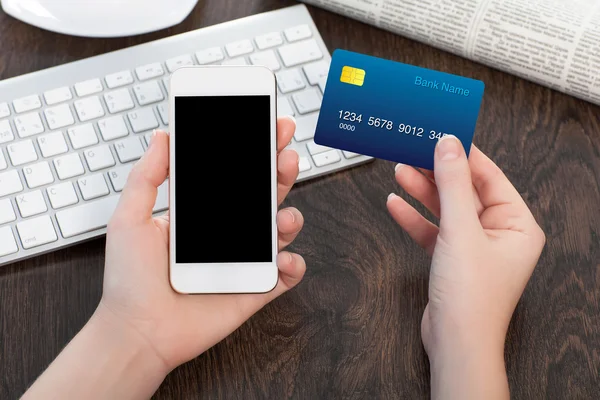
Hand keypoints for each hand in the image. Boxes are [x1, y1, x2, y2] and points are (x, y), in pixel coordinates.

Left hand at [97, 117, 304, 373]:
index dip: (254, 150)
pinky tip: (284, 261)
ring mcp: (243, 261)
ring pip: (281, 230)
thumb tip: (164, 135)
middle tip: (285, 155)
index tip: (267, 126)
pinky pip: (286, 275)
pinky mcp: (255, 289)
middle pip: (264, 195)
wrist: (138, 332)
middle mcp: (227, 233)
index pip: (234, 174)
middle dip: (281, 172)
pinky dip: (294, 265)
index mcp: (202, 213)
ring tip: (282, 218)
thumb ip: (147, 176)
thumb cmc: (129, 280)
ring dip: (291, 217)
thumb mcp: (129, 218)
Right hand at [387, 135, 544, 397]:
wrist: (454, 343)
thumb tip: (448, 145)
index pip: (489, 177)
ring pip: (446, 209)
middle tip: (414, 150)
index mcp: (517, 224)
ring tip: (400, 171)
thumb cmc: (471, 297)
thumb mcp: (460, 230)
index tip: (442, 134)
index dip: (464, 154)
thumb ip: (452, 184)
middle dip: (437, 172)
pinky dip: (415, 217)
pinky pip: (433, 230)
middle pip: (464, 191)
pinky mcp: (452, 259)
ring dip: (423, 191)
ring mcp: (474, 247)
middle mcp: (499, 234)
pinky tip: (396, 204)